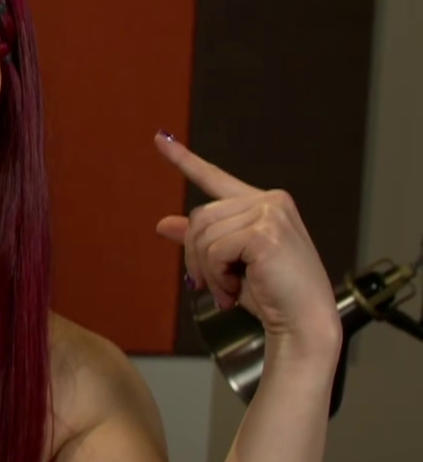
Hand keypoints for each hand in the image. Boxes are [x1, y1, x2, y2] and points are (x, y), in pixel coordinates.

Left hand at [153, 134, 340, 347]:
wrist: (303, 321)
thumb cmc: (272, 295)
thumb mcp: (229, 264)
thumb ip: (201, 240)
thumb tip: (163, 224)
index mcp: (263, 204)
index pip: (216, 178)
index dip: (184, 160)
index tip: (159, 139)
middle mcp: (270, 201)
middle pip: (199, 217)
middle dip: (196, 256)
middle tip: (210, 287)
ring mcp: (270, 213)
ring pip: (203, 234)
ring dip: (208, 271)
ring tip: (229, 290)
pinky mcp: (265, 231)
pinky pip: (214, 250)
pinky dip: (218, 275)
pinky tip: (236, 290)